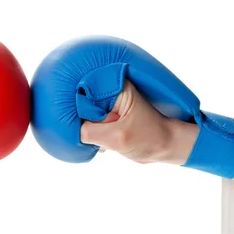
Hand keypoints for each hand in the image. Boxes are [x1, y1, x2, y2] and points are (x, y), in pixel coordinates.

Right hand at [80, 80, 198, 164]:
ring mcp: (109, 104)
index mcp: (115, 87)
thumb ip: (88, 132)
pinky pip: (90, 124)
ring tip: (106, 140)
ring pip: (84, 116)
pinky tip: (105, 143)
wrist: (165, 147)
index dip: (77, 109)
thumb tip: (67, 131)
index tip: (80, 125)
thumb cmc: (148, 139)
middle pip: (81, 105)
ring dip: (90, 131)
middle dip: (85, 123)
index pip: (83, 93)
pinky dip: (93, 135)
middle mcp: (111, 91)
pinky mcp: (109, 116)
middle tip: (99, 136)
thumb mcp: (116, 137)